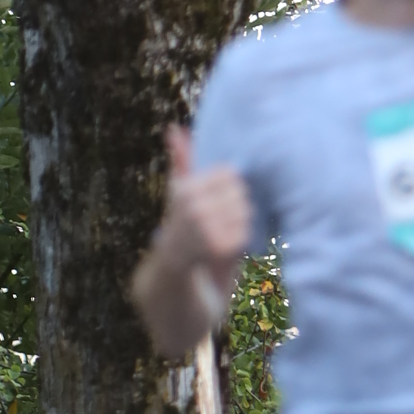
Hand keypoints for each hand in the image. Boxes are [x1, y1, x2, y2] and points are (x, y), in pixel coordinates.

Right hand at [159, 126, 251, 321]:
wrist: (170, 285)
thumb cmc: (181, 235)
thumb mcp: (179, 197)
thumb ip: (180, 162)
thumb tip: (173, 128)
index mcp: (184, 190)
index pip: (229, 174)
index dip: (230, 190)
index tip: (216, 205)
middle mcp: (189, 206)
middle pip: (239, 193)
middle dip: (236, 209)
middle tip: (220, 226)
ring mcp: (200, 228)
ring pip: (243, 213)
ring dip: (238, 228)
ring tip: (220, 239)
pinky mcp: (214, 249)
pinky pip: (242, 235)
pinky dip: (238, 245)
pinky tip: (223, 252)